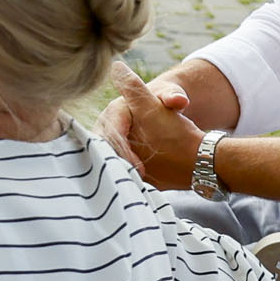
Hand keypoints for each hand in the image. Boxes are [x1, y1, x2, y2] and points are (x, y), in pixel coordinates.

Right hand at [102, 63, 205, 189]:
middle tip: (137, 179)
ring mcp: (105, 137)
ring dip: (115, 171)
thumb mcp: (171, 95)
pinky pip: (106, 164)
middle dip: (117, 164)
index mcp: (117, 109)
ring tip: (134, 184)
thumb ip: (174, 96)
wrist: (164, 109)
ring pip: (100, 157)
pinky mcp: (109, 149)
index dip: (123, 148)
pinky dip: (116, 174)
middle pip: (101, 147)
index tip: (140, 166)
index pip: (112, 130)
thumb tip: (179, 100)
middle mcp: (106, 123)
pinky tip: (130, 186)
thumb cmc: (165, 100)